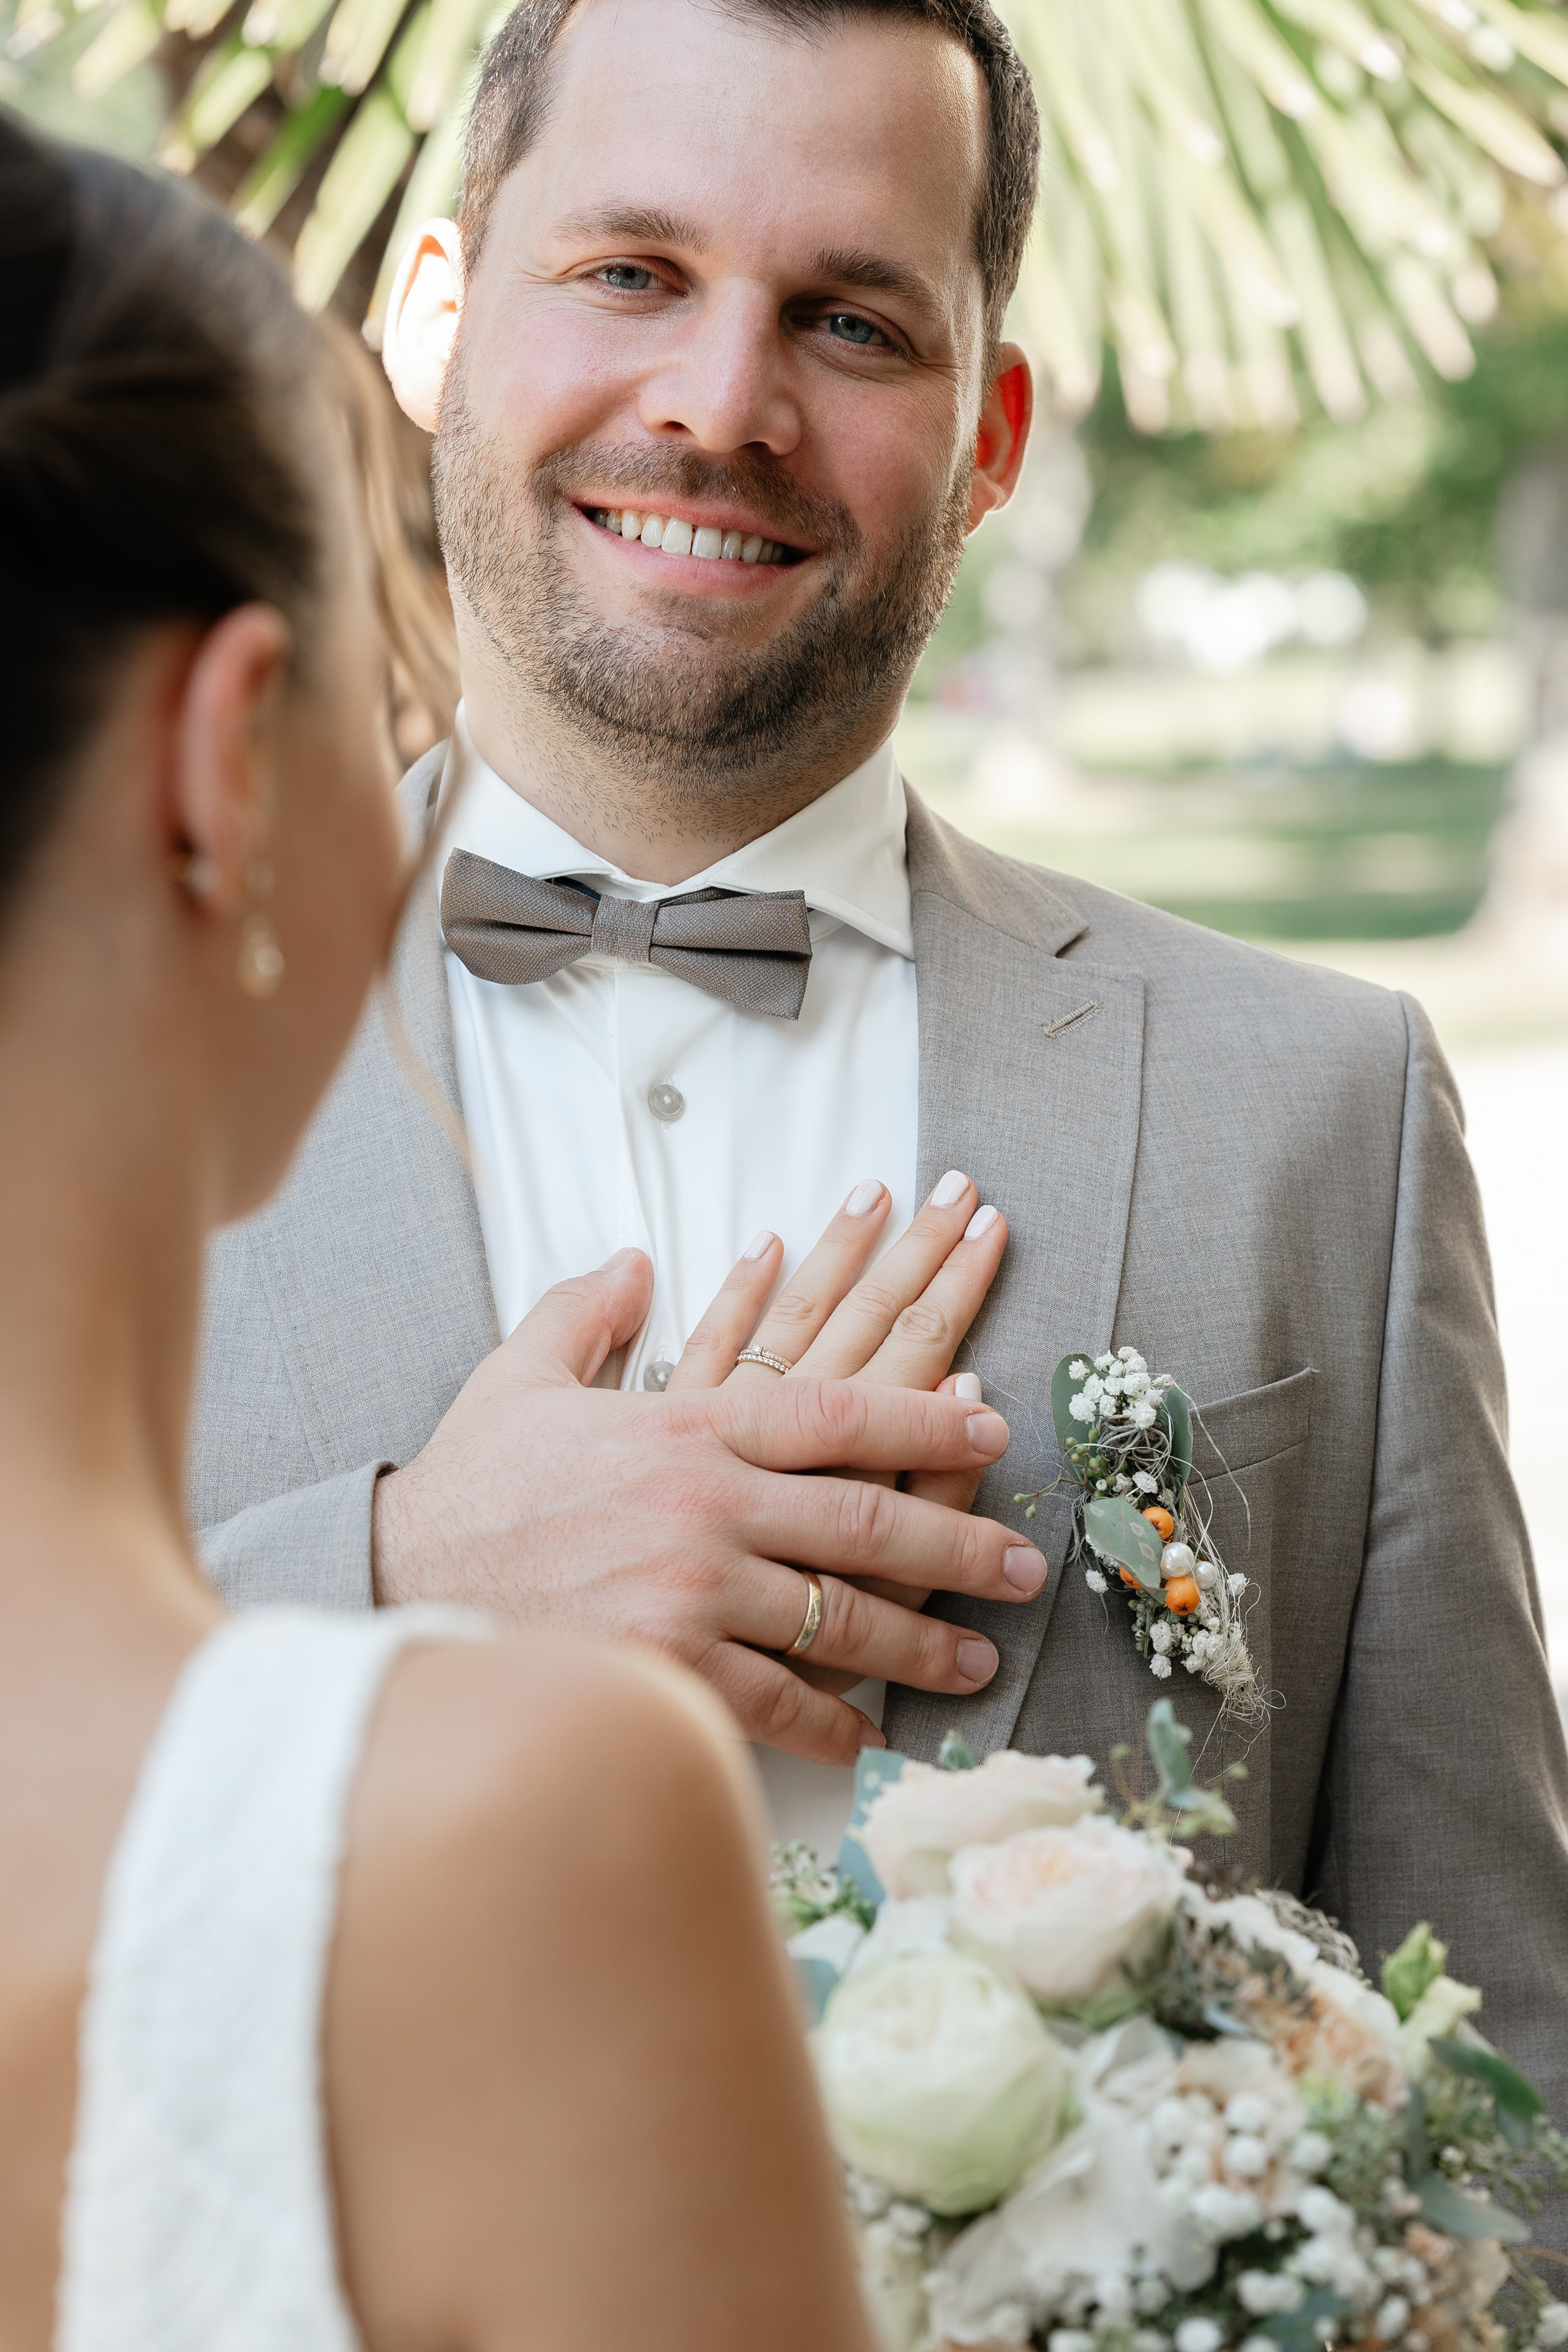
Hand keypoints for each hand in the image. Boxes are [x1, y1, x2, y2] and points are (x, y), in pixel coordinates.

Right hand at [371, 1247, 1047, 1764]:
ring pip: (840, 1618)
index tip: (990, 1428)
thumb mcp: (522, 1372)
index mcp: (688, 1424)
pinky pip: (775, 1702)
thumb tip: (632, 1259)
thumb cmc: (470, 1483)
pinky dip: (829, 1725)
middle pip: (868, 1517)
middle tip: (1023, 1567)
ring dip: (920, 1644)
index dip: (927, 1418)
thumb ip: (588, 1309)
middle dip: (960, 1543)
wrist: (396, 1580)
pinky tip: (869, 1738)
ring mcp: (693, 1592)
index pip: (839, 1412)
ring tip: (976, 1663)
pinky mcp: (668, 1669)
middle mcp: (708, 1505)